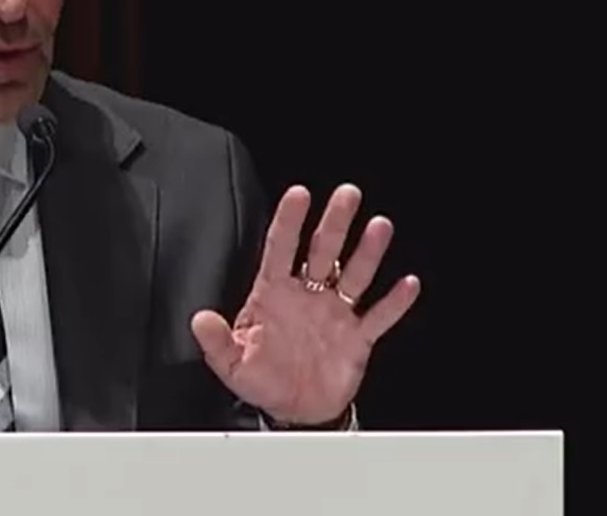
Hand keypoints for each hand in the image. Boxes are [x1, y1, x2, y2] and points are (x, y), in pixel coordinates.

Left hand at [191, 183, 420, 424]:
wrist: (294, 412)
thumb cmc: (262, 380)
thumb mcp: (231, 363)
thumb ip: (217, 341)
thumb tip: (200, 320)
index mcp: (274, 295)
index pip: (281, 249)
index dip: (289, 221)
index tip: (299, 194)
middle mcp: (307, 296)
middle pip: (322, 250)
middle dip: (335, 222)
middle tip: (347, 194)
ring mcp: (335, 314)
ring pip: (353, 274)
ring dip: (367, 252)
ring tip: (379, 226)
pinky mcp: (357, 338)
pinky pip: (378, 316)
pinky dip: (394, 302)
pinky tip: (407, 284)